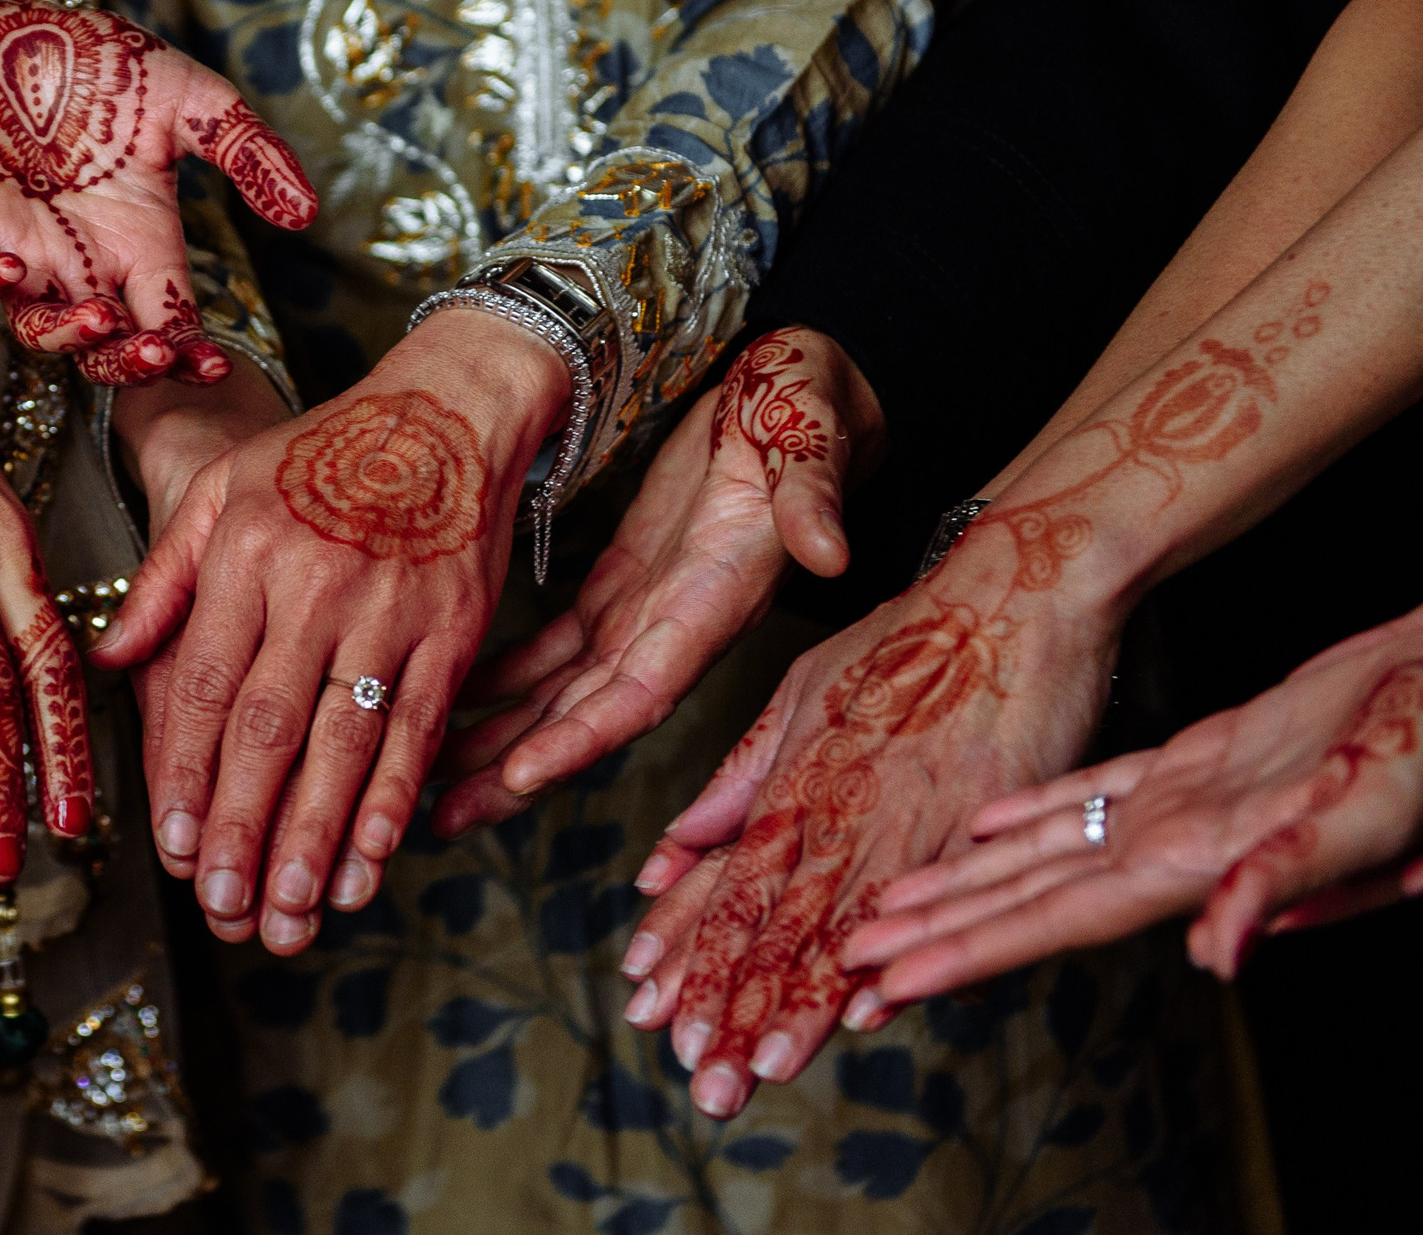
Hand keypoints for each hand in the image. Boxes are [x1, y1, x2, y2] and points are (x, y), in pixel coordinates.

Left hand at [0, 0, 317, 386]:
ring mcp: (20, 248)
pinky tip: (13, 269)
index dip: (187, 355)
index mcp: (139, 242)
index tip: (210, 367)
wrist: (13, 23)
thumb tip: (304, 211)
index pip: (168, 321)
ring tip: (97, 319)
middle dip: (129, 363)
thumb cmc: (102, 64)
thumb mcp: (188, 99)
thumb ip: (246, 151)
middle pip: (106, 346)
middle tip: (154, 355)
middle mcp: (81, 261)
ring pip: (37, 326)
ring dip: (67, 336)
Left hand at [88, 310, 568, 952]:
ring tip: (292, 911)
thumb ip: (163, 578)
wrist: (447, 409)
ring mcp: (391, 611)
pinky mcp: (453, 630)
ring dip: (317, 837)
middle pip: (271, 728)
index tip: (177, 847)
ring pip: (345, 742)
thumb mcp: (222, 491)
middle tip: (226, 908)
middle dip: (246, 829)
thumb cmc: (321, 455)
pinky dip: (394, 801)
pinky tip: (371, 859)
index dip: (190, 774)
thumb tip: (109, 658)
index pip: (208, 684)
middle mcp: (316, 585)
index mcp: (248, 553)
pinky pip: (420, 730)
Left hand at [436, 329, 880, 835]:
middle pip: (585, 720)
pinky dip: (498, 677)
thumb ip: (812, 498)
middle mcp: (677, 626)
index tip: (519, 777)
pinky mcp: (621, 585)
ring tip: (422, 774)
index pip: (642, 693)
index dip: (582, 740)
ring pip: (558, 696)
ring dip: (494, 738)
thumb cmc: (805, 407)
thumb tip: (831, 552)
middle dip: (512, 770)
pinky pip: (552, 650)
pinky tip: (444, 692)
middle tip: (436, 815)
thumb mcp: (807, 439)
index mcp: (715, 601)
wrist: (798, 388)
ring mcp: (644, 612)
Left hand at [616, 524, 1113, 1120]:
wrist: (1015, 595)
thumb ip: (736, 781)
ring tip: (762, 1065)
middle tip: (699, 1075)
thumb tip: (667, 855)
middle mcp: (843, 806)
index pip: (731, 885)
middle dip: (734, 1003)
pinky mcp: (978, 822)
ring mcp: (912, 818)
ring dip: (799, 1002)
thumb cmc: (907, 641)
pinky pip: (928, 901)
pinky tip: (867, 1009)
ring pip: (842, 924)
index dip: (691, 953)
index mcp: (796, 779)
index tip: (654, 1012)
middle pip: (777, 920)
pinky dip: (898, 954)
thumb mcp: (801, 696)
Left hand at [844, 606, 1422, 995]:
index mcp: (1197, 859)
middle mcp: (1176, 845)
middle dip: (937, 936)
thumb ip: (1291, 879)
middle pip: (1028, 901)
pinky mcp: (1203, 762)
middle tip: (841, 964)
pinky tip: (984, 824)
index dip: (968, 953)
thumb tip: (1219, 950)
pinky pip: (1096, 792)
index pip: (1055, 920)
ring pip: (1047, 852)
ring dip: (965, 881)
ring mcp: (1185, 806)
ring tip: (884, 906)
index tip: (885, 983)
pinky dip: (1035, 809)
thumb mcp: (1375, 812)